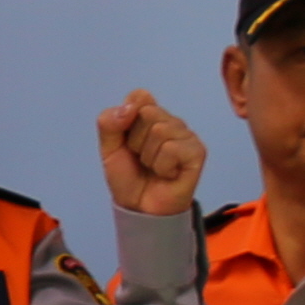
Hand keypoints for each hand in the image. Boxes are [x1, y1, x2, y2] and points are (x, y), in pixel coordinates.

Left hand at [96, 90, 208, 221]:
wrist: (140, 209)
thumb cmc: (129, 178)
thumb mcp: (108, 149)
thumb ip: (109, 123)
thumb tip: (128, 108)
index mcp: (150, 115)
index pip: (139, 96)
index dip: (126, 118)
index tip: (126, 141)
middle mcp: (170, 121)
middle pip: (148, 113)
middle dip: (135, 141)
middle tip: (141, 159)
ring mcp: (186, 135)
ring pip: (160, 131)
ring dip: (148, 157)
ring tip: (153, 168)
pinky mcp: (197, 152)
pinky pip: (172, 148)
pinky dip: (162, 166)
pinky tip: (167, 174)